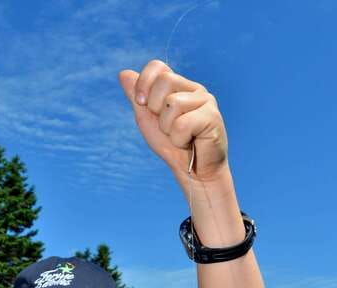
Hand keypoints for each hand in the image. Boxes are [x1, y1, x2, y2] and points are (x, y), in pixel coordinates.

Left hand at [119, 60, 228, 183]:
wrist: (193, 172)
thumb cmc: (172, 146)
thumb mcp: (148, 120)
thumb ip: (137, 98)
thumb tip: (123, 73)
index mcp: (178, 86)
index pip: (158, 67)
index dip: (144, 83)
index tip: (142, 104)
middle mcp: (193, 88)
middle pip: (164, 80)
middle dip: (156, 110)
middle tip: (168, 127)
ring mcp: (206, 100)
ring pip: (173, 103)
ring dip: (168, 128)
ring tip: (180, 137)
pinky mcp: (213, 117)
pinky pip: (183, 123)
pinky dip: (179, 139)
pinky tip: (190, 142)